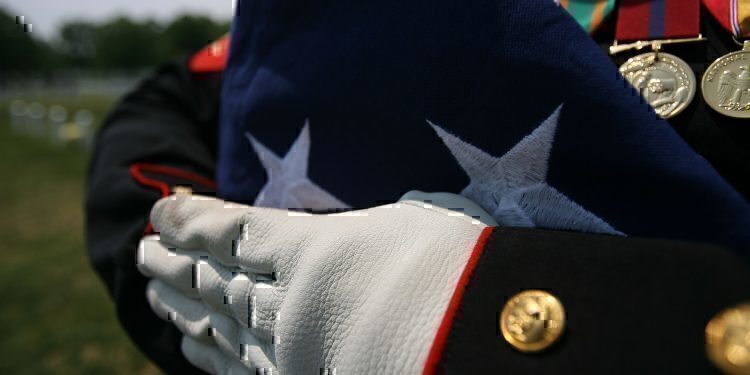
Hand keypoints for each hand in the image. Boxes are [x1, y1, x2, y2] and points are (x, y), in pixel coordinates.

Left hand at [137, 191, 491, 373]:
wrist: (479, 340)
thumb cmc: (458, 271)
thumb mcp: (411, 223)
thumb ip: (363, 228)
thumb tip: (355, 234)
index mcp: (311, 250)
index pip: (234, 232)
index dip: (193, 221)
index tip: (161, 212)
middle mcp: (288, 301)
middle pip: (216, 280)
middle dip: (176, 264)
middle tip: (142, 253)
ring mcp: (291, 349)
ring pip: (221, 323)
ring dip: (183, 306)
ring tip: (152, 292)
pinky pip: (242, 368)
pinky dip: (211, 355)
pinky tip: (189, 347)